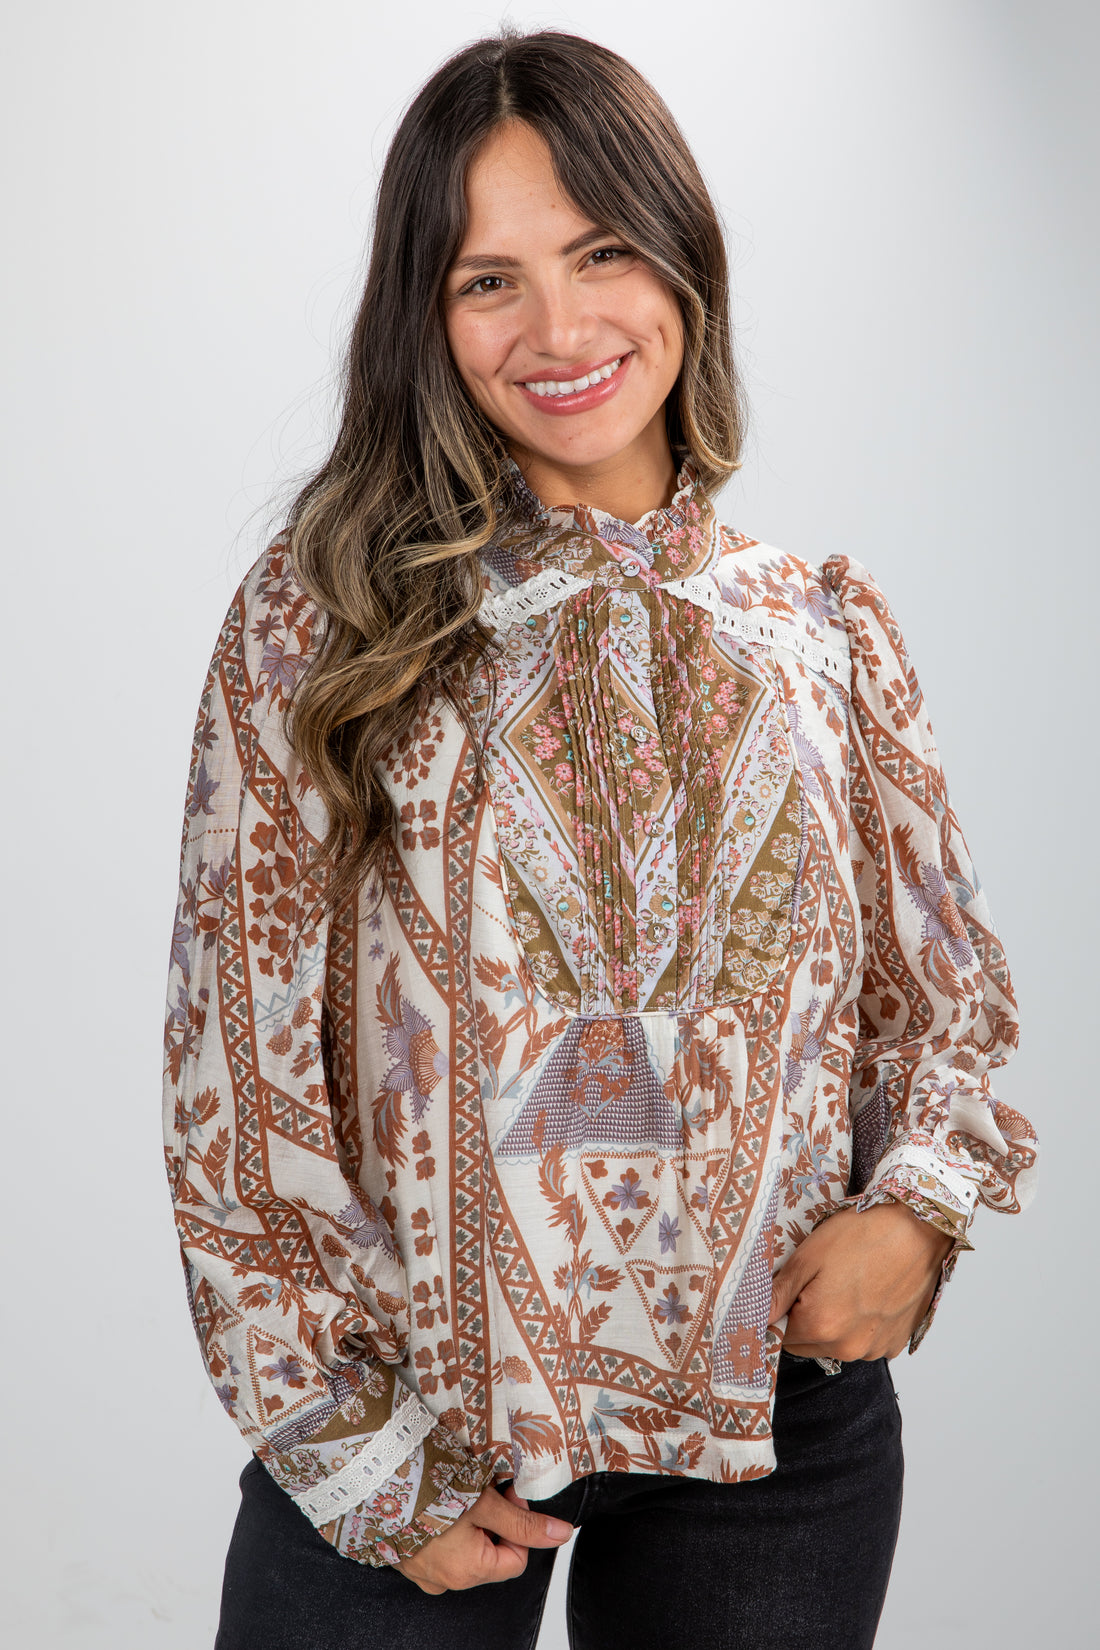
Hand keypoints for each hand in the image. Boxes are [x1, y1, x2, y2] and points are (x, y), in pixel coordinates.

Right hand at [396, 1481, 572, 1593]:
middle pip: (491, 1553)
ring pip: (466, 1549)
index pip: (517, 1558)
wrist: (376, 1480)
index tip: (507, 1494)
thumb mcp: (485, 1503)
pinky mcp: (407, 1557)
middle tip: (484, 1488)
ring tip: (458, 1492)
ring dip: (470, 1521)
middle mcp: (445, 1580)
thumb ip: (524, 1522)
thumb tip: (560, 1534)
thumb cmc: (428, 1490)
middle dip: (495, 1520)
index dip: (519, 1524)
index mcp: (469, 1571)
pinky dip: (446, 1526)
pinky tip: (438, 1501)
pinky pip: (439, 1547)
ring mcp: (423, 1572)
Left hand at [769, 1201, 953, 1360]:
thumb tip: (754, 1316)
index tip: (789, 1291)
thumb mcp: (809, 1255)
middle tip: (819, 1282)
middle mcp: (848, 1346)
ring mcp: (875, 1348)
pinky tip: (868, 1295)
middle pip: (806, 1344)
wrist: (920, 1228)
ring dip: (834, 1324)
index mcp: (821, 1325)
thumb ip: (778, 1293)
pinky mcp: (895, 1343)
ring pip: (836, 1344)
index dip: (779, 1311)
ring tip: (848, 1285)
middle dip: (804, 1320)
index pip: (779, 1335)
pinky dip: (860, 1325)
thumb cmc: (864, 1235)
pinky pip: (864, 1342)